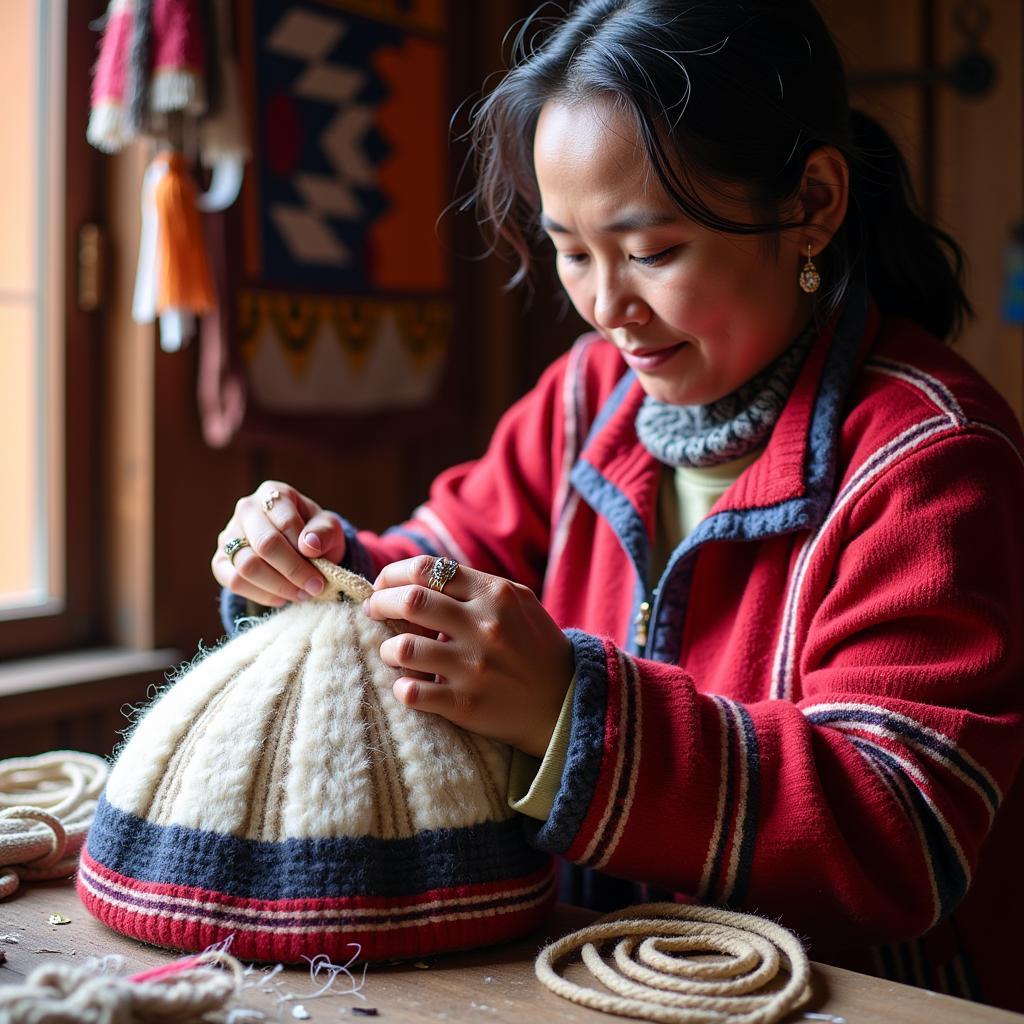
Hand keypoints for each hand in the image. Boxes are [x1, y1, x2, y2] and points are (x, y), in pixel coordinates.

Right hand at [212, 480, 346, 606]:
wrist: (297, 548)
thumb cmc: (313, 533)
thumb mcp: (328, 528)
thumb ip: (323, 532)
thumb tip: (309, 546)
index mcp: (273, 494)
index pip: (285, 523)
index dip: (304, 552)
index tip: (322, 573)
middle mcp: (246, 510)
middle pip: (265, 544)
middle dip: (293, 571)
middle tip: (314, 588)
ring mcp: (228, 535)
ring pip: (247, 566)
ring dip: (278, 586)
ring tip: (301, 594)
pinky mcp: (220, 561)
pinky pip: (234, 582)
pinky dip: (261, 595)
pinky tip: (282, 598)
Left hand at [363, 556, 573, 757]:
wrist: (564, 701)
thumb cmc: (534, 646)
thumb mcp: (517, 602)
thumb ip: (474, 586)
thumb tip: (420, 579)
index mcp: (494, 594)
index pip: (428, 569)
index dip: (394, 574)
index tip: (384, 585)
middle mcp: (483, 626)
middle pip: (409, 601)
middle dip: (380, 603)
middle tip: (373, 611)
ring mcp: (474, 666)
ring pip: (403, 647)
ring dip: (388, 648)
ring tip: (392, 651)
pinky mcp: (466, 703)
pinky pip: (413, 692)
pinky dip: (402, 687)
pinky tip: (407, 685)